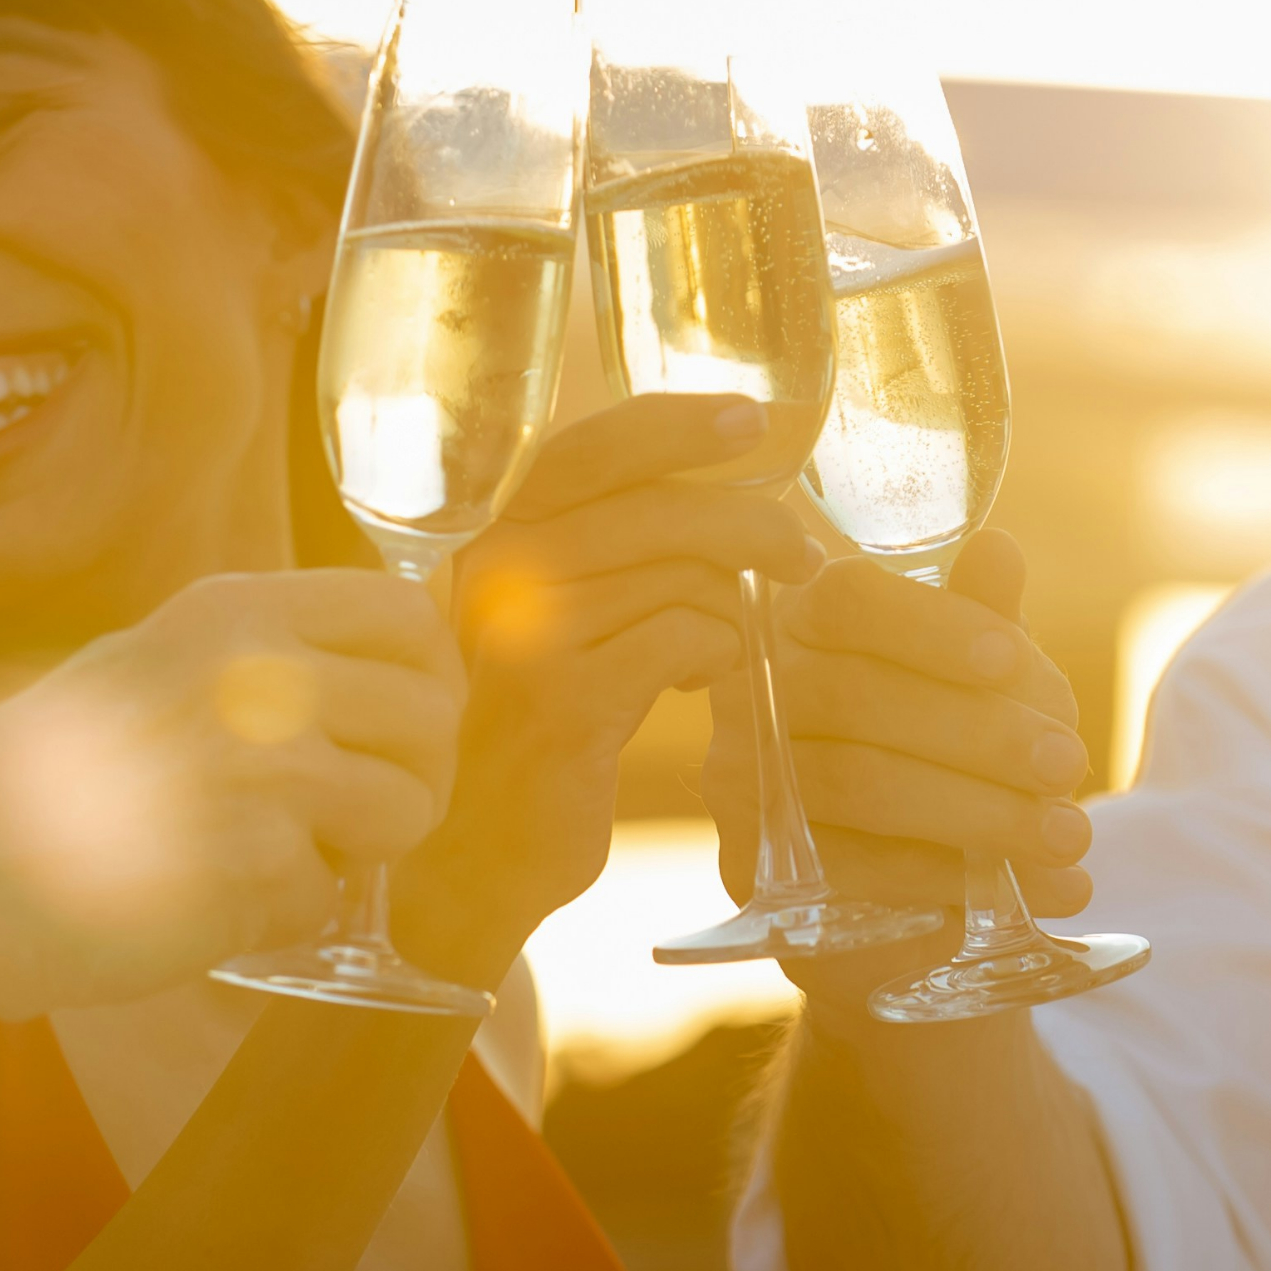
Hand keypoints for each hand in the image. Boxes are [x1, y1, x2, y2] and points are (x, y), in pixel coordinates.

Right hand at [0, 568, 462, 1018]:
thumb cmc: (38, 786)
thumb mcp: (146, 666)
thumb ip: (256, 657)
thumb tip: (388, 670)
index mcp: (233, 612)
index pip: (408, 615)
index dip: (431, 676)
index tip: (413, 722)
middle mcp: (258, 673)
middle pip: (432, 715)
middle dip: (416, 776)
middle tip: (360, 820)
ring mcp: (263, 766)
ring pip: (410, 809)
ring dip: (362, 851)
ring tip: (275, 859)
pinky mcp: (257, 864)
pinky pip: (330, 896)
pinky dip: (283, 916)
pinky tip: (204, 904)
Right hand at [392, 395, 822, 980]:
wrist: (471, 852)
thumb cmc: (531, 724)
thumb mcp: (551, 619)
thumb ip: (605, 549)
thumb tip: (724, 485)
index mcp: (491, 532)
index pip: (590, 446)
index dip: (676, 424)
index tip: (752, 418)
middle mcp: (496, 568)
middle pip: (661, 508)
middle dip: (753, 526)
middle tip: (800, 559)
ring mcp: (524, 632)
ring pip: (687, 578)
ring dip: (734, 612)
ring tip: (723, 650)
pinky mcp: (563, 700)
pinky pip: (687, 639)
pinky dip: (717, 656)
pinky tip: (699, 685)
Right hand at [711, 530, 1100, 1009]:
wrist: (901, 888)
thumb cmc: (941, 751)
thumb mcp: (975, 685)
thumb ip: (984, 623)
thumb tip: (999, 552)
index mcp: (804, 622)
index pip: (849, 599)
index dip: (932, 625)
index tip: (1012, 660)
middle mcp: (756, 694)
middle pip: (858, 696)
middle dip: (979, 732)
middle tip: (1070, 765)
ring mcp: (743, 783)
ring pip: (859, 783)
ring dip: (981, 812)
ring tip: (1071, 835)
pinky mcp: (760, 869)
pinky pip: (859, 868)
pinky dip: (956, 877)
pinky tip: (1039, 889)